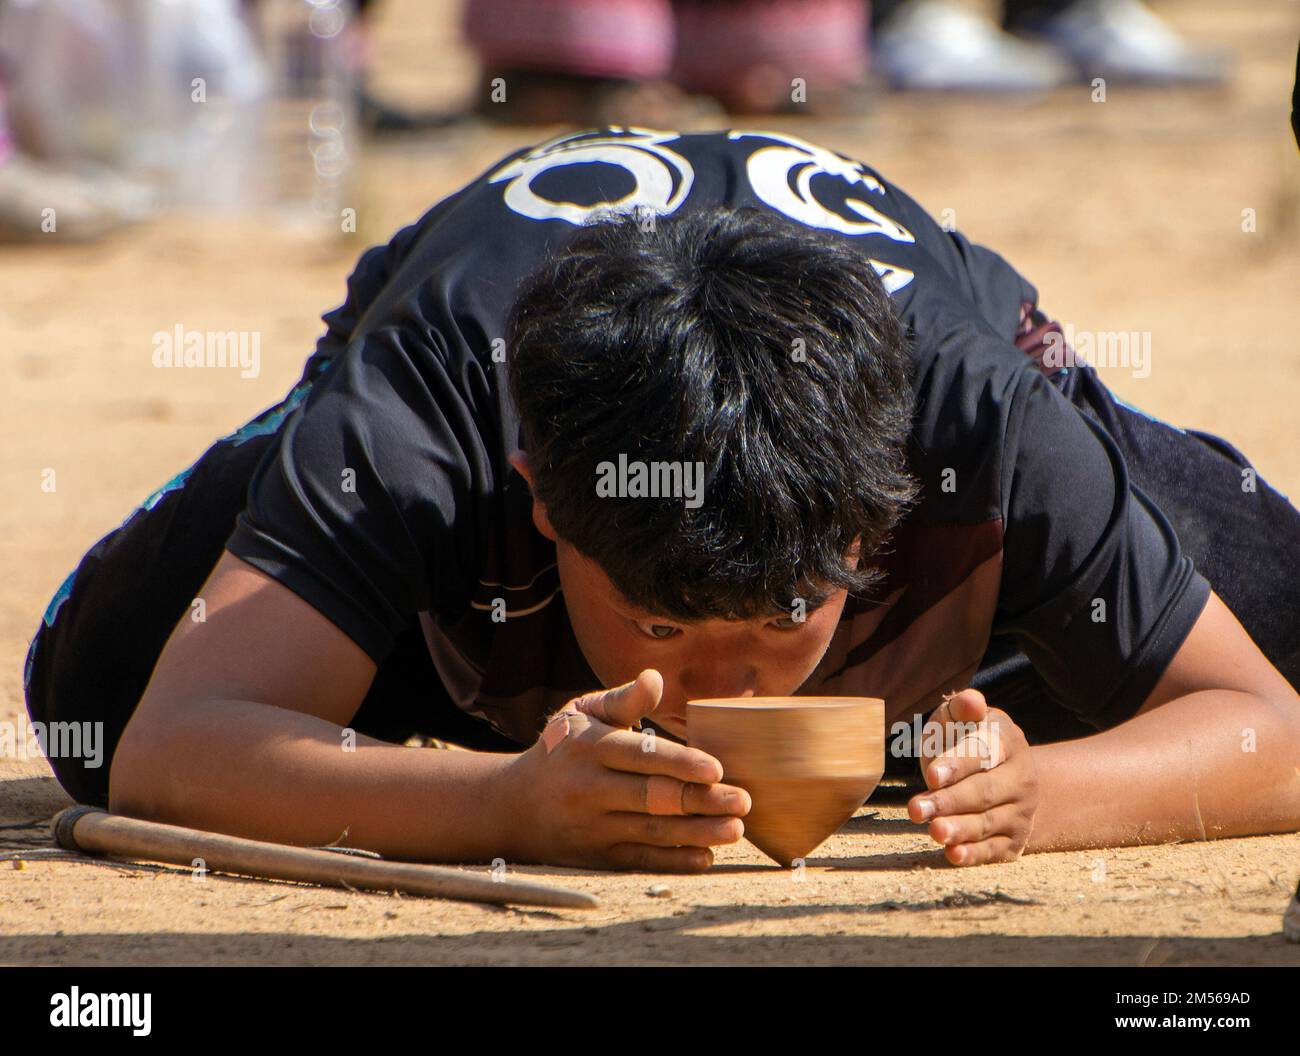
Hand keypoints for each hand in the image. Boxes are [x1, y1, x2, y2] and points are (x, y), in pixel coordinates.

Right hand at [499, 669, 751, 871]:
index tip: (717, 768)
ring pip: (651, 832)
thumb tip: (655, 677)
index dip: (679, 763)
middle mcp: (588, 789)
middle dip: (700, 801)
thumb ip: (622, 699)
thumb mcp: (581, 714)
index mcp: (588, 748)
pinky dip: (674, 860)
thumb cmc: (561, 749)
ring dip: (697, 833)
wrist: (513, 806)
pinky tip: (705, 856)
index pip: (640, 756)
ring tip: (735, 829)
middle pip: (651, 797)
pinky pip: (640, 860)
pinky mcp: (596, 857)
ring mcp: (591, 827)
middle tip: (743, 800)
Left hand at [907, 688, 1038, 865]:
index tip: (931, 775)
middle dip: (949, 802)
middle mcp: (1021, 779)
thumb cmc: (967, 741)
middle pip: (984, 793)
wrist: (1001, 776)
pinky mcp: (1013, 841)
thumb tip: (970, 702)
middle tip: (916, 809)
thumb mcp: (962, 719)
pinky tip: (952, 854)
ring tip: (934, 831)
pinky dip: (974, 855)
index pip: (984, 754)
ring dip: (959, 829)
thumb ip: (964, 708)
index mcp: (1007, 743)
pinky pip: (993, 851)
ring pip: (988, 823)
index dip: (957, 764)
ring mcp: (1020, 813)